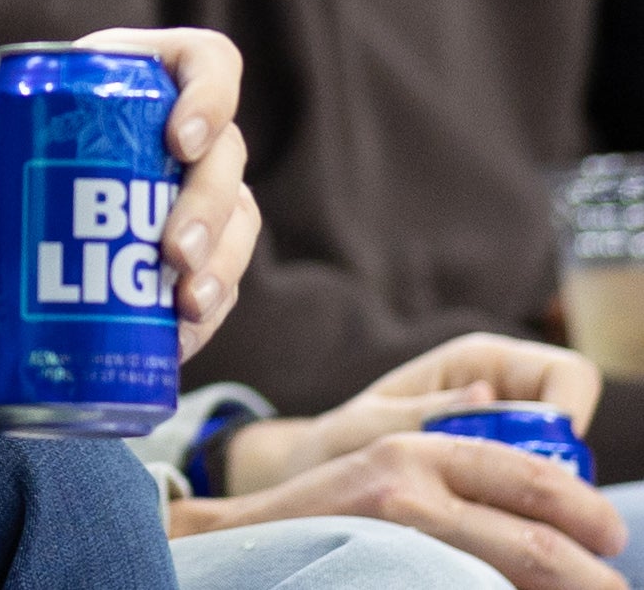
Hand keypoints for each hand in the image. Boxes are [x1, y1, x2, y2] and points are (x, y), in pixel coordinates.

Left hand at [0, 26, 258, 356]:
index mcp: (137, 79)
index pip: (206, 62)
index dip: (211, 95)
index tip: (180, 142)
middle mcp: (180, 132)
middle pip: (227, 156)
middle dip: (209, 209)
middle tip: (173, 253)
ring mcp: (193, 193)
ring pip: (237, 222)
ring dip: (221, 266)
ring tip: (184, 306)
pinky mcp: (194, 252)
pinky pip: (220, 278)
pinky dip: (205, 311)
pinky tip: (178, 340)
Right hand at [177, 430, 627, 589]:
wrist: (233, 540)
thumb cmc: (317, 514)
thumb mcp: (383, 474)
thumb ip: (445, 477)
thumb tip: (538, 499)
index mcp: (416, 448)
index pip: (525, 473)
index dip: (581, 506)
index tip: (609, 536)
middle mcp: (410, 478)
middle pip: (533, 531)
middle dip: (589, 568)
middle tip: (614, 586)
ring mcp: (396, 524)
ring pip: (512, 565)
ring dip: (559, 585)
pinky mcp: (381, 560)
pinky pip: (464, 583)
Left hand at [229, 334, 606, 491]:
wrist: (321, 480)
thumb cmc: (342, 442)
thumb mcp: (369, 426)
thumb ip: (419, 413)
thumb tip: (483, 395)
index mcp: (482, 362)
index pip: (567, 377)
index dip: (566, 415)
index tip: (536, 461)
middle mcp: (507, 397)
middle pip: (572, 435)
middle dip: (550, 474)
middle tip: (498, 505)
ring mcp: (511, 441)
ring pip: (560, 475)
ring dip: (526, 502)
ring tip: (471, 517)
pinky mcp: (505, 482)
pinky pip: (534, 503)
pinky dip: (511, 520)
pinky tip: (470, 531)